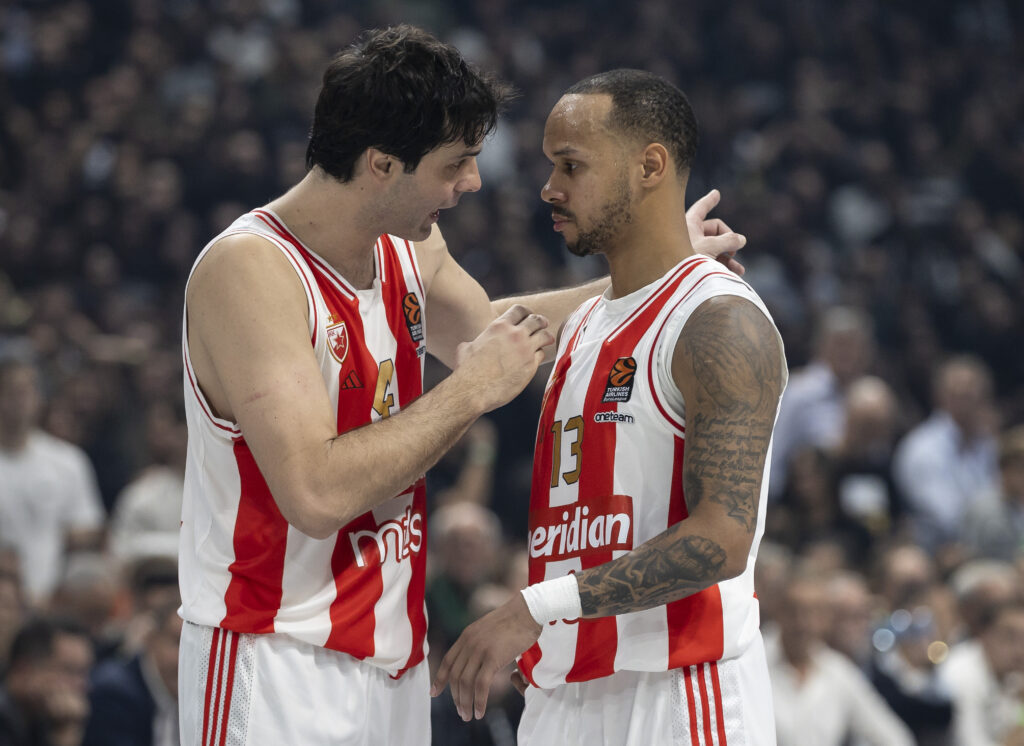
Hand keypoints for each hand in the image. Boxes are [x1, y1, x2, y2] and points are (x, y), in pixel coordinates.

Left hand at [430, 593, 541, 720]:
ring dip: (465, 703)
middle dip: (456, 697)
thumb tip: (480, 661)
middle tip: (461, 712)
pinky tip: (480, 711)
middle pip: (456, 676)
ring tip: (468, 716)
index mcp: (467, 635)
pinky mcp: (493, 658)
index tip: (434, 693)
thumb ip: (480, 643)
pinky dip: (479, 701)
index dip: (440, 679)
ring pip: (466, 683)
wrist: (528, 611)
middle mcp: (469, 643)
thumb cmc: (514, 620)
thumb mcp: (489, 629)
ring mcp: (480, 650)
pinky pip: (481, 685)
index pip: (448, 661)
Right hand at [453, 305, 554, 413]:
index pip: (519, 310)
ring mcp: (525, 350)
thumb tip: (471, 345)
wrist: (473, 389)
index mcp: (499, 327)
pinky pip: (541, 355)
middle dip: (540, 321)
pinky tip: (536, 357)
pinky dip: (539, 354)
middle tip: (543, 324)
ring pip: (544, 336)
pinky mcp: (531, 366)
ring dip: (546, 336)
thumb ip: (476, 341)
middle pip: (536, 320)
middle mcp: (515, 335)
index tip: (528, 315)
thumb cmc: (466, 370)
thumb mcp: (466, 347)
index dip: (526, 312)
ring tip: (547, 338)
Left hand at [687, 189, 746, 275]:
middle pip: (714, 232)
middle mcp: (688, 236)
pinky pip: (710, 262)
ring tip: (739, 270)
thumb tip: (741, 239)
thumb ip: (728, 240)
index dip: (709, 201)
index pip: (701, 208)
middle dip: (728, 242)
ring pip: (714, 249)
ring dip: (728, 259)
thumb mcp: (711, 247)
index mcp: (688, 225)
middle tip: (734, 251)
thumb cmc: (686, 261)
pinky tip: (733, 276)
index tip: (716, 193)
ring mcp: (690, 251)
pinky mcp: (691, 266)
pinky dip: (722, 267)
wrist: (671, 285)